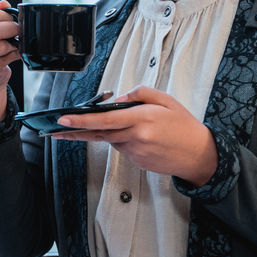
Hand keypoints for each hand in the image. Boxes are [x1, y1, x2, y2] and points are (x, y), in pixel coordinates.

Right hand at [0, 1, 19, 127]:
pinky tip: (12, 55)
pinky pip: (3, 60)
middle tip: (18, 29)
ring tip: (13, 44)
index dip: (4, 16)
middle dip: (10, 29)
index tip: (12, 18)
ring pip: (0, 47)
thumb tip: (4, 3)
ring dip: (12, 45)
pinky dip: (12, 56)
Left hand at [54, 86, 217, 185]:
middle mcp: (136, 137)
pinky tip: (141, 137)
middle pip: (99, 132)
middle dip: (76, 131)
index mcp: (142, 118)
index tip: (64, 119)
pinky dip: (124, 139)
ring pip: (112, 139)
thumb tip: (119, 99)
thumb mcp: (166, 100)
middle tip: (56, 129)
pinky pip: (122, 147)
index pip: (104, 119)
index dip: (81, 120)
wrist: (200, 155)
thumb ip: (140, 94)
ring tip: (132, 126)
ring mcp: (135, 152)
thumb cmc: (185, 126)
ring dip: (109, 131)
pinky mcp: (137, 162)